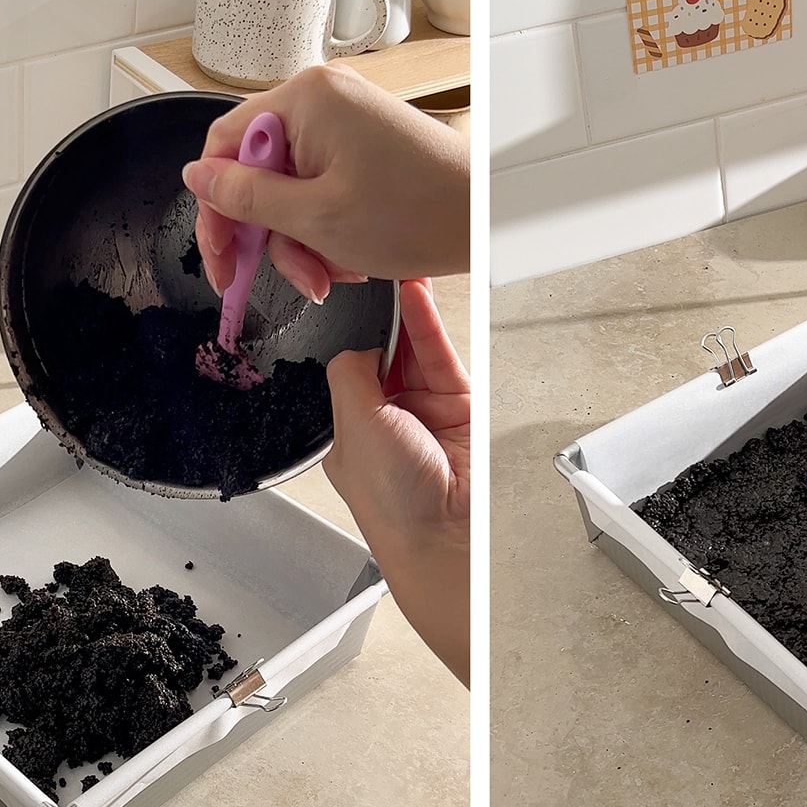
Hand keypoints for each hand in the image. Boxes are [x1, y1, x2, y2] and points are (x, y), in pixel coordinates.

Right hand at [181, 66, 469, 303]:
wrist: (488, 218)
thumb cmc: (420, 213)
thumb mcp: (316, 219)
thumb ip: (247, 199)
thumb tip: (199, 181)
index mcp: (304, 100)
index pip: (225, 148)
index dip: (215, 209)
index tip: (222, 258)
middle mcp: (323, 99)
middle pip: (259, 173)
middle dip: (274, 236)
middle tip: (293, 277)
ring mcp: (346, 121)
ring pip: (291, 190)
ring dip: (305, 242)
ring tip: (335, 273)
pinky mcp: (365, 145)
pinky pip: (322, 188)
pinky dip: (329, 229)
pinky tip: (353, 257)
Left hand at [324, 279, 469, 686]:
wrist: (446, 533)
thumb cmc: (395, 503)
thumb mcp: (353, 426)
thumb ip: (351, 375)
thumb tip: (359, 343)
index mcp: (350, 433)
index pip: (350, 369)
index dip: (353, 336)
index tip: (348, 299)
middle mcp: (387, 421)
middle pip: (384, 355)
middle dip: (381, 322)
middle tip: (374, 277)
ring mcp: (424, 413)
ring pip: (413, 351)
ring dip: (406, 315)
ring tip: (399, 273)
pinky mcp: (458, 407)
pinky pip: (439, 357)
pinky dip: (427, 325)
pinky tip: (416, 296)